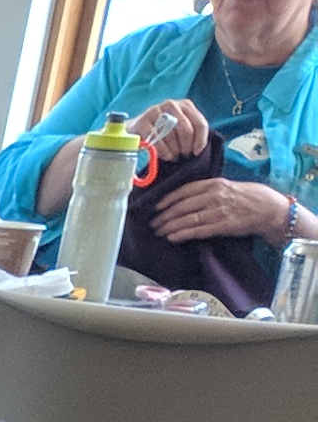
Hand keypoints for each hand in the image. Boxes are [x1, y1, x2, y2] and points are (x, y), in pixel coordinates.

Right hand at [137, 97, 216, 166]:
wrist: (134, 129)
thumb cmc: (161, 130)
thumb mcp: (179, 126)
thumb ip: (191, 130)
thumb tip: (199, 148)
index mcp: (185, 105)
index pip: (200, 123)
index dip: (201, 140)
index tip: (196, 152)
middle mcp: (171, 105)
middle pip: (186, 130)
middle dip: (186, 147)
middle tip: (183, 155)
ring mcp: (155, 111)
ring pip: (171, 136)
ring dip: (174, 151)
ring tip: (173, 156)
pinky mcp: (142, 121)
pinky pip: (157, 141)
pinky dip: (163, 151)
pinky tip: (166, 156)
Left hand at [150, 173, 300, 243]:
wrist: (269, 209)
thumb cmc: (248, 197)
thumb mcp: (228, 186)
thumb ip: (208, 190)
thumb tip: (186, 197)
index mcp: (215, 184)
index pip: (185, 190)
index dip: (168, 199)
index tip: (156, 206)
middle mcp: (214, 196)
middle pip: (182, 206)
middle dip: (164, 216)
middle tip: (152, 223)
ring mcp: (218, 211)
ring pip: (187, 219)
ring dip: (169, 227)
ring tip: (158, 232)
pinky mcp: (222, 226)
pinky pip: (197, 231)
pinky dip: (182, 234)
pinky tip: (172, 237)